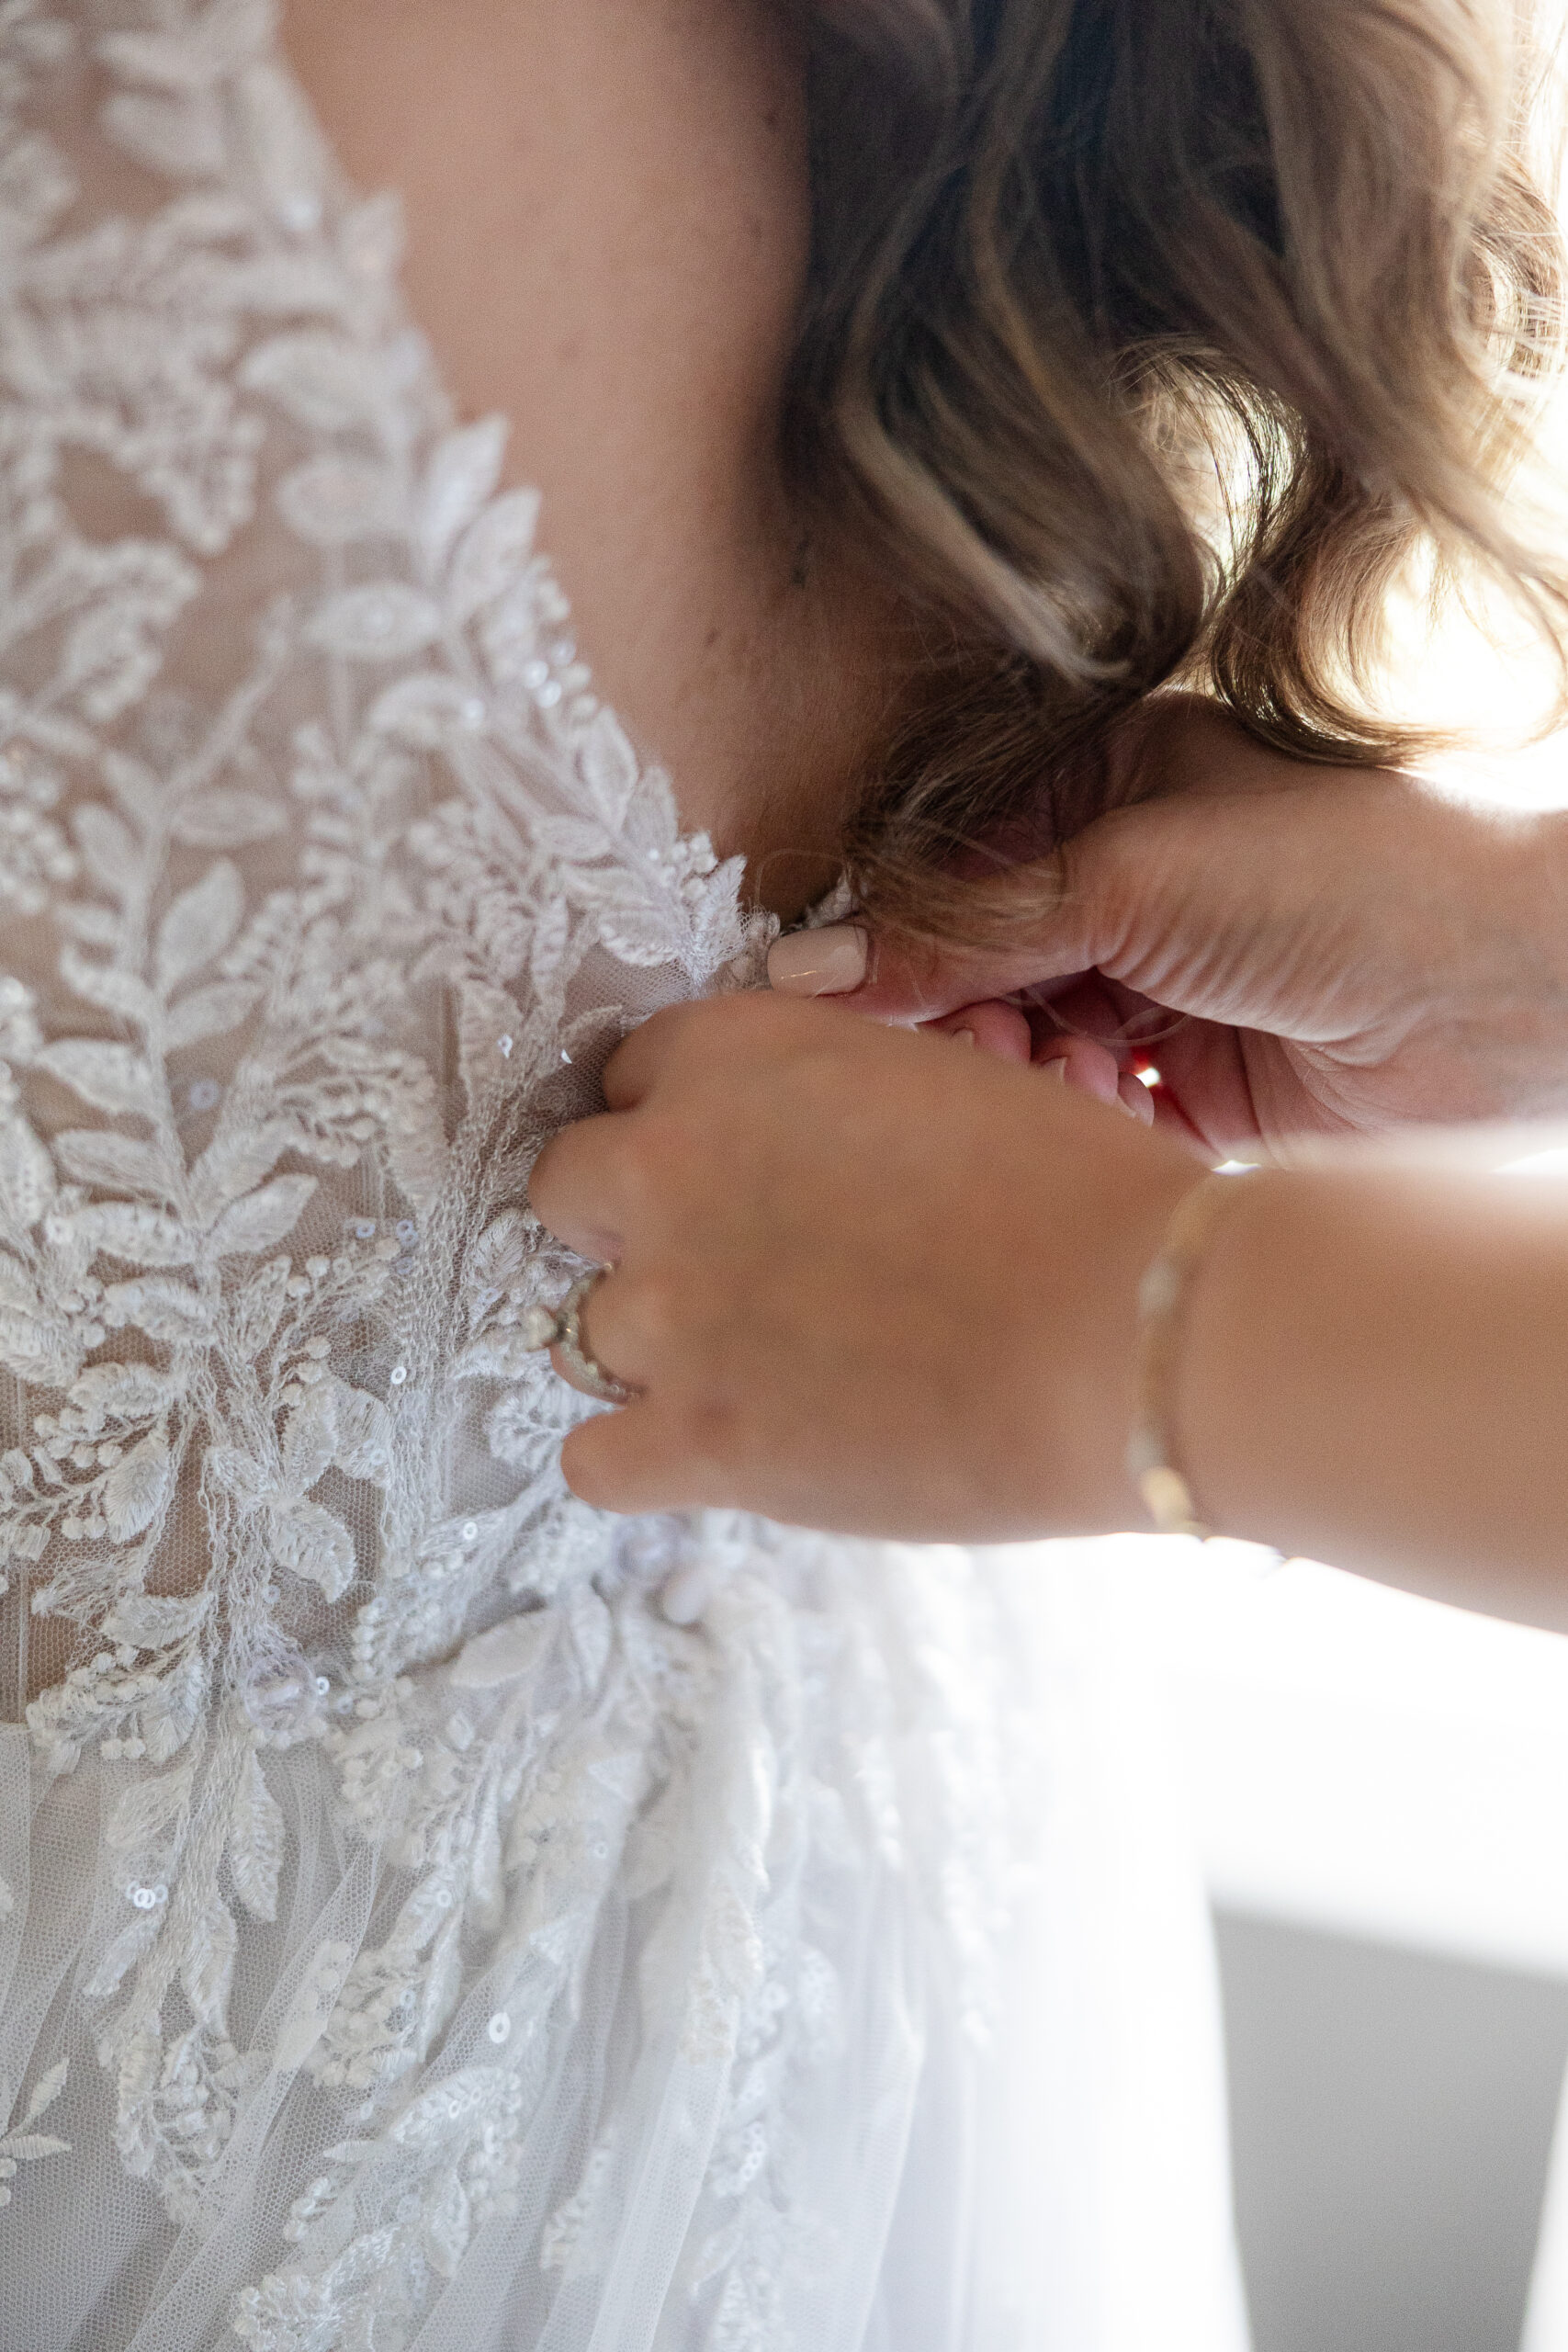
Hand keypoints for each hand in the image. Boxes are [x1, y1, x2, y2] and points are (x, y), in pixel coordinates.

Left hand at [527, 992, 1197, 1534]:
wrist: (1134, 1330)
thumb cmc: (1079, 1197)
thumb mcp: (938, 1081)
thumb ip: (824, 1103)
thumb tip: (793, 1160)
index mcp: (733, 1052)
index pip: (633, 1078)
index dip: (687, 1130)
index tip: (739, 1175)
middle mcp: (668, 1165)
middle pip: (570, 1192)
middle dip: (636, 1227)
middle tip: (734, 1270)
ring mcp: (669, 1309)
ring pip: (583, 1331)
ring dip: (657, 1349)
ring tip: (763, 1371)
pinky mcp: (694, 1439)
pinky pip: (593, 1459)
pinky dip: (641, 1459)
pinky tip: (712, 1450)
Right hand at [768, 699, 1567, 1158]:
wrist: (1513, 992)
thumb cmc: (1346, 878)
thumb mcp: (1130, 876)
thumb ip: (960, 933)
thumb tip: (798, 973)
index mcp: (1109, 789)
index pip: (948, 872)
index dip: (887, 942)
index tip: (825, 1007)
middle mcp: (1126, 885)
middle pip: (973, 970)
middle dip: (957, 1021)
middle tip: (963, 1056)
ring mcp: (1156, 989)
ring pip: (1017, 1050)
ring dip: (1017, 1076)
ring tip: (1056, 1077)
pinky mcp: (1188, 1088)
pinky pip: (1079, 1112)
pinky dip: (1075, 1119)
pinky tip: (1104, 1111)